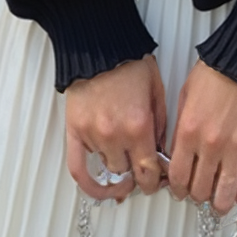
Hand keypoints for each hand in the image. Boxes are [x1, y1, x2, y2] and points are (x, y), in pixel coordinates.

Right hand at [65, 56, 168, 201]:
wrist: (99, 46)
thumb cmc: (129, 64)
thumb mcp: (157, 93)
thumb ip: (161, 127)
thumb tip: (162, 154)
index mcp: (139, 126)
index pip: (149, 171)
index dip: (156, 181)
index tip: (158, 181)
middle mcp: (115, 135)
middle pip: (129, 173)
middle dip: (139, 175)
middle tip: (143, 172)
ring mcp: (93, 135)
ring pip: (109, 169)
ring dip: (119, 168)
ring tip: (124, 161)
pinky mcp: (75, 131)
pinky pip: (78, 169)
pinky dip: (89, 185)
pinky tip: (99, 190)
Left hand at [165, 60, 236, 211]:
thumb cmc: (216, 72)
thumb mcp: (184, 96)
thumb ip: (180, 128)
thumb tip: (178, 153)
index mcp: (188, 132)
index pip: (178, 176)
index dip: (177, 189)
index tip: (180, 190)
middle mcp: (211, 144)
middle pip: (200, 189)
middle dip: (197, 196)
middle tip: (199, 194)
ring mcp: (236, 147)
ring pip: (225, 193)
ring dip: (219, 204)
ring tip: (218, 203)